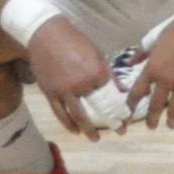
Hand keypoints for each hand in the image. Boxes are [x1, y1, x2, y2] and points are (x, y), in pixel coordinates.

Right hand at [18, 11, 115, 135]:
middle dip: (111, 122)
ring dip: (88, 130)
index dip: (121, 108)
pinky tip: (75, 131)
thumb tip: (122, 89)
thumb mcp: (98, 53)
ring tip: (96, 139)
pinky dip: (68, 124)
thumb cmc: (75, 41)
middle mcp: (82, 84)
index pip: (112, 95)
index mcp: (97, 72)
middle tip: (120, 131)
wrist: (46, 35)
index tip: (127, 118)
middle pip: (98, 108)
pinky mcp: (51, 93)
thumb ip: (110, 74)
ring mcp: (65, 90)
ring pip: (78, 116)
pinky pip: (60, 113)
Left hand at [131, 6, 173, 125]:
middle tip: (150, 126)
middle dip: (151, 118)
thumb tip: (130, 61)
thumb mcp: (155, 38)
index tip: (129, 112)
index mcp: (153, 68)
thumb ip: (143, 52)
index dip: (132, 104)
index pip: (137, 91)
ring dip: (172, 119)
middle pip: (155, 105)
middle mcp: (166, 80)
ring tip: (171, 125)